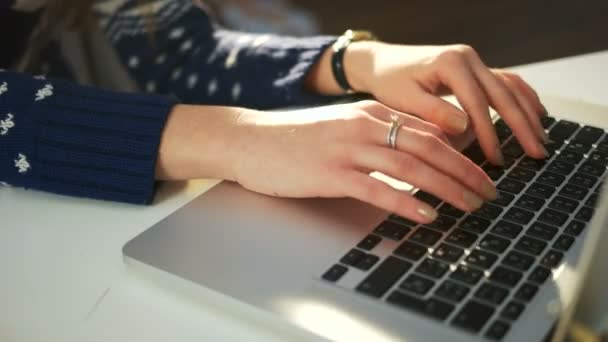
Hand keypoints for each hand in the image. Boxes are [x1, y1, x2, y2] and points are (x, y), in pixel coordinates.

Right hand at [230, 100, 495, 222]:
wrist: (250, 140)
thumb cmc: (295, 138)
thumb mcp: (342, 127)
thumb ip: (376, 135)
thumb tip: (412, 155)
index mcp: (371, 113)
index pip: (428, 131)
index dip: (461, 153)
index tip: (480, 172)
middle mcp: (364, 126)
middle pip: (429, 147)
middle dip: (465, 171)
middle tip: (489, 192)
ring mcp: (347, 149)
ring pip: (411, 167)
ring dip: (447, 187)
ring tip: (471, 205)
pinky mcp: (330, 173)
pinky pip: (377, 188)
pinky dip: (406, 202)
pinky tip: (426, 215)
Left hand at [306, 42, 547, 164]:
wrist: (382, 63)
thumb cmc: (389, 82)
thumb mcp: (404, 99)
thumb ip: (432, 112)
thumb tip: (465, 128)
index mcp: (451, 63)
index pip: (477, 102)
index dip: (489, 132)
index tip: (496, 158)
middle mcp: (468, 57)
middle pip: (503, 93)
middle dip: (522, 125)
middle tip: (536, 153)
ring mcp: (474, 61)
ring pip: (510, 87)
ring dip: (529, 113)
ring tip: (543, 139)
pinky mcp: (475, 68)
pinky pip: (506, 82)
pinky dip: (523, 98)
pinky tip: (537, 114)